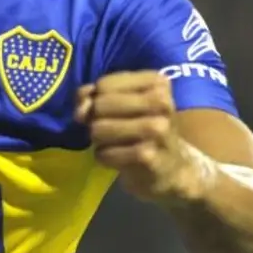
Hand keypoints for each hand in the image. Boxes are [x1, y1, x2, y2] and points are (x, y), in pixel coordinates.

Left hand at [75, 71, 211, 204]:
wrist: (172, 169)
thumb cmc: (142, 128)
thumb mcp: (122, 102)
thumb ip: (94, 96)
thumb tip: (81, 109)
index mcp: (157, 82)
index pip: (104, 84)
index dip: (95, 98)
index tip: (107, 110)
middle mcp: (162, 102)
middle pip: (100, 105)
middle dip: (94, 119)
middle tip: (108, 129)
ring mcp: (158, 129)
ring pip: (99, 128)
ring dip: (97, 139)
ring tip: (112, 143)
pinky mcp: (149, 157)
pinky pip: (104, 153)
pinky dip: (103, 156)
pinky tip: (118, 158)